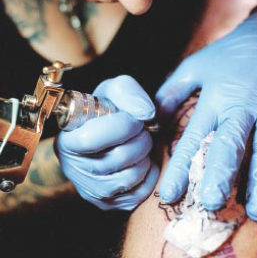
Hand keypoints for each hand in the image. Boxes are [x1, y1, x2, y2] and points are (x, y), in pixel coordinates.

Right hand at [55, 75, 158, 210]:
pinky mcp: (109, 204)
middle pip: (118, 158)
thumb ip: (127, 91)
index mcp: (67, 140)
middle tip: (142, 130)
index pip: (93, 138)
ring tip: (140, 143)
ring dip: (146, 156)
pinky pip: (140, 192)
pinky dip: (149, 173)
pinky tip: (141, 159)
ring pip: (131, 176)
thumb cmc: (106, 111)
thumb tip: (147, 113)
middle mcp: (74, 169)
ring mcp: (91, 190)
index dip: (123, 125)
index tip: (136, 118)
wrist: (102, 135)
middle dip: (141, 139)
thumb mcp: (111, 91)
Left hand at [156, 0, 256, 220]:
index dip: (180, 167)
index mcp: (215, 98)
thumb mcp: (195, 66)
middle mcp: (242, 108)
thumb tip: (151, 121)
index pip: (194, 137)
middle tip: (211, 203)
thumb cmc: (229, 55)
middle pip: (231, 145)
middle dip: (220, 175)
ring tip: (256, 211)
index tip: (167, 195)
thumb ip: (172, 92)